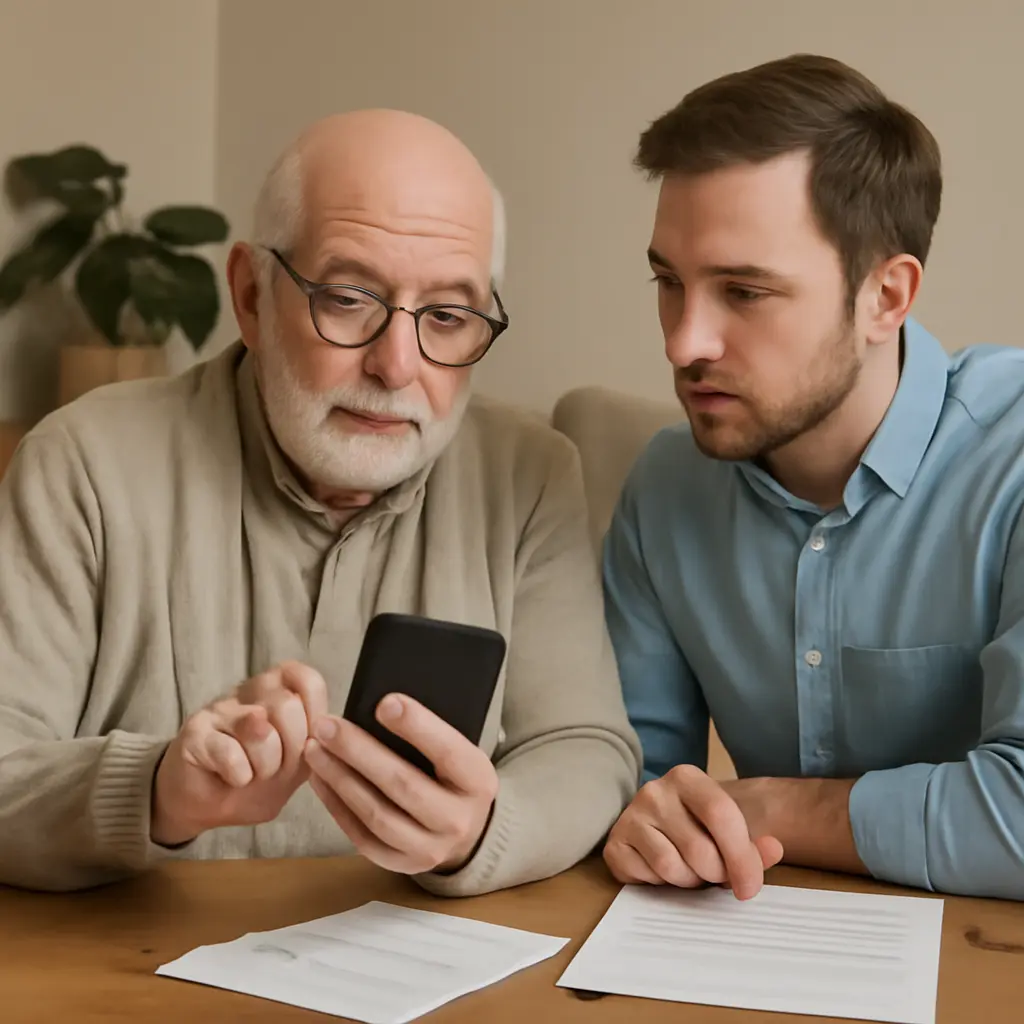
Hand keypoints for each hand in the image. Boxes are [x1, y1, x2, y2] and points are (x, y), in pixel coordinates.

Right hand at [151, 661, 327, 845]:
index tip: (303, 745)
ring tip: (252, 773)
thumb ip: (311, 744)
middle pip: (288, 706)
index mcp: (279, 690)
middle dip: (291, 751)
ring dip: (264, 766)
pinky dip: (239, 777)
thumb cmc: (255, 779)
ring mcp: (220, 708)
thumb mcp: (295, 766)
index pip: (308, 681)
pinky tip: (231, 778)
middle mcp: (249, 690)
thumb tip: (320, 726)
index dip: (314, 718)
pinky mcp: (194, 732)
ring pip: (261, 730)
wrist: (204, 804)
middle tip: (274, 767)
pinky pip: (232, 756)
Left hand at [303, 693, 497, 874]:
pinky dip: (337, 806)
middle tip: (327, 725)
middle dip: (359, 751)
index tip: (383, 702)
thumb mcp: (459, 753)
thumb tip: (383, 704)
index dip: (416, 727)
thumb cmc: (455, 777)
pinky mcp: (402, 864)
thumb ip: (431, 735)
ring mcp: (430, 848)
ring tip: (315, 748)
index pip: (447, 751)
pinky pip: (363, 837)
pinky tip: (320, 778)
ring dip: (340, 778)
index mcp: (478, 781)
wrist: (468, 830)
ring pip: (377, 814)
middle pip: (403, 784)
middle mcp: (458, 820)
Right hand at [603, 764, 783, 900]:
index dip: (741, 857)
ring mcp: (630, 816)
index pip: (721, 814)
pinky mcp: (614, 844)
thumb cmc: (700, 829)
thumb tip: (774, 849)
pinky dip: (660, 884)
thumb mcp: (730, 832)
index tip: (750, 888)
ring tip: (690, 870)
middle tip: (716, 876)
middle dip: (715, 874)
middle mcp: (654, 790)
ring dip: (688, 881)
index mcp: (687, 777)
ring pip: (671, 866)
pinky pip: (645, 876)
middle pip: (698, 849)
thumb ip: (754, 844)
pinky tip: (663, 871)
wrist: (660, 826)